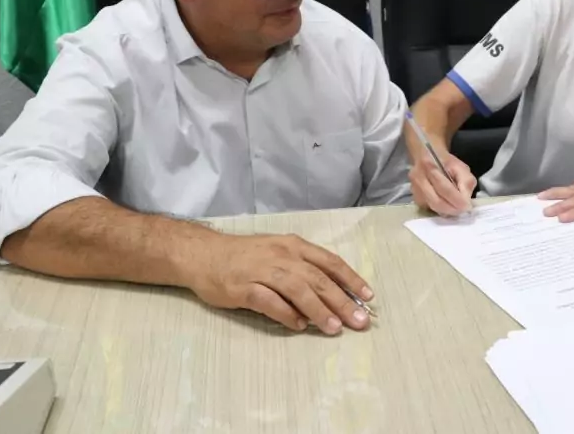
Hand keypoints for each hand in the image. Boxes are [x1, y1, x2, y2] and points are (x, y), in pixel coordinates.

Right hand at [185, 233, 373, 334]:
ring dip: (318, 310)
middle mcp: (281, 256)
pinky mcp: (243, 288)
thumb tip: (332, 295)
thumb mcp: (279, 252)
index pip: (329, 262)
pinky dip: (285, 314)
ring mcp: (261, 271)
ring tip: (335, 327)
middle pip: (318, 279)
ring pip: (297, 290)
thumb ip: (303, 269)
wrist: (204, 255)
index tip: (368, 296)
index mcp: (294, 246)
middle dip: (342, 300)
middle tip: (360, 320)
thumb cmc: (246, 256)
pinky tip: (298, 326)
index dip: (350, 279)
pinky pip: (268, 302)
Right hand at [409, 152, 476, 216]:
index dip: (457, 200)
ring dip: (446, 211)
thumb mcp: (461, 168)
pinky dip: (440, 209)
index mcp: (431, 166)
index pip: (445, 188)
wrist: (428, 158)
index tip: (467, 206)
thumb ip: (466, 183)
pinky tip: (446, 205)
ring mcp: (414, 189)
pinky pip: (429, 208)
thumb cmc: (447, 163)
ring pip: (433, 207)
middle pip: (436, 201)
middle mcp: (418, 177)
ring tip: (456, 208)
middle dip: (452, 209)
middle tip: (462, 210)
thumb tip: (465, 201)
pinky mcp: (414, 197)